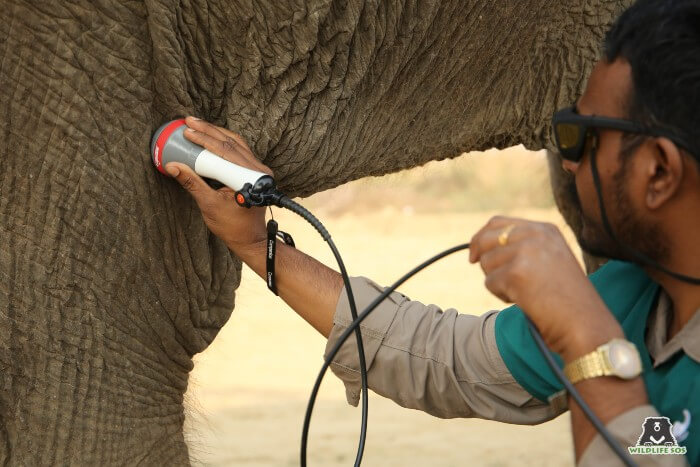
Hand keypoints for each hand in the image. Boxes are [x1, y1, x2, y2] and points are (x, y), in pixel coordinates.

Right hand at [165, 116, 271, 253]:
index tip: (187, 131)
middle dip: (208, 130)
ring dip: (215, 132)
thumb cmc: (232, 226)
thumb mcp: (209, 205)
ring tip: (197, 123)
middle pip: (231, 143)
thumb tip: (172, 166)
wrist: (250, 238)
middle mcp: (259, 170)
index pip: (226, 151)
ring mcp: (259, 169)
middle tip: (188, 121)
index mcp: (250, 178)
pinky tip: (210, 134)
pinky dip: (223, 141)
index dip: (205, 139)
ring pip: (236, 143)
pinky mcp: (255, 171)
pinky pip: (239, 150)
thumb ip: (192, 183)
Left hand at [469, 216, 621, 359]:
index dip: (480, 238)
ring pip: (486, 263)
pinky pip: (490, 282)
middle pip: (486, 239)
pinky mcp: (516, 272)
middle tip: (497, 280)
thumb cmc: (567, 300)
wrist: (584, 324)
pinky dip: (501, 295)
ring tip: (524, 293)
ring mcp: (526, 251)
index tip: (473, 254)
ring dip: (498, 282)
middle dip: (483, 260)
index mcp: (545, 229)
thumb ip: (523, 247)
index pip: (498, 223)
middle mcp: (535, 234)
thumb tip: (481, 248)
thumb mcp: (550, 261)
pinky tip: (524, 301)